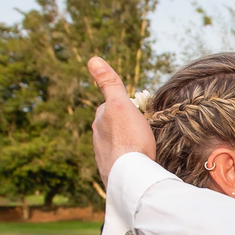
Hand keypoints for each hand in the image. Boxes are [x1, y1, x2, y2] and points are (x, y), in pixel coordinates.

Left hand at [88, 57, 156, 184]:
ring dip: (126, 143)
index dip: (124, 105)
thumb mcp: (121, 105)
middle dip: (123, 124)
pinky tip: (137, 163)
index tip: (138, 110)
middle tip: (142, 128)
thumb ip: (109, 83)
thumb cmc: (129, 139)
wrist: (131, 175)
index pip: (109, 106)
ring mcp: (104, 156)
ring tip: (141, 146)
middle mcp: (97, 138)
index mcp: (100, 120)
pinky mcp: (112, 172)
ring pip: (115, 143)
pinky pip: (120, 161)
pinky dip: (127, 159)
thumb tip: (93, 59)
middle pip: (112, 125)